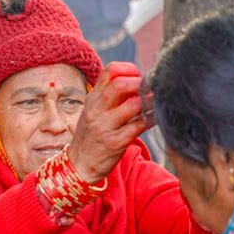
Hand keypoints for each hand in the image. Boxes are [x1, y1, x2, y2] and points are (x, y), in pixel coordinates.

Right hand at [68, 62, 146, 183]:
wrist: (80, 165)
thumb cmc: (91, 135)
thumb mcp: (93, 111)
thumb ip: (109, 96)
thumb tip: (136, 80)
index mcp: (92, 99)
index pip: (110, 71)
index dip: (129, 69)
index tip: (138, 76)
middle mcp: (97, 110)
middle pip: (120, 84)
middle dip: (139, 83)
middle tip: (148, 90)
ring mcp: (105, 127)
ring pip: (133, 105)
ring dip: (148, 102)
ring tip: (153, 104)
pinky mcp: (116, 143)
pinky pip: (139, 125)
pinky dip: (151, 118)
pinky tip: (154, 117)